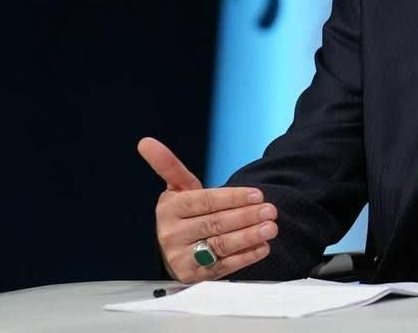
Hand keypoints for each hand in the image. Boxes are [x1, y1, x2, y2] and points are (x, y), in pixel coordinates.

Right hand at [137, 137, 277, 282]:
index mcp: (169, 209)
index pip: (205, 201)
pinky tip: (262, 247)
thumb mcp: (178, 188)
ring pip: (220, 246)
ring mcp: (181, 257)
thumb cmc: (184, 212)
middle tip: (271, 210)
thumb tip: (146, 142)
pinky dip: (245, 257)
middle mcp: (172, 234)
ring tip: (271, 228)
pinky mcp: (194, 275)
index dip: (233, 198)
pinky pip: (223, 266)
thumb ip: (168, 165)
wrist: (175, 247)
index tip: (258, 194)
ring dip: (249, 237)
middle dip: (246, 216)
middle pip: (214, 224)